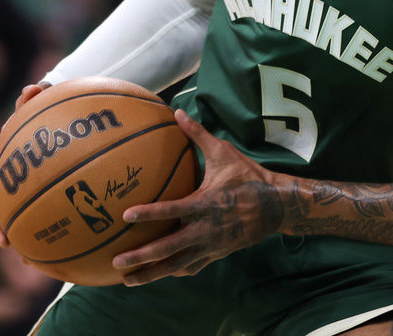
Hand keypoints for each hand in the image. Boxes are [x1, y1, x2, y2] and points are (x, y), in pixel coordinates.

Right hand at [0, 83, 49, 246]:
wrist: (56, 121)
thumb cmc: (44, 113)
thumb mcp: (39, 104)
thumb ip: (35, 97)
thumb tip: (32, 88)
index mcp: (2, 157)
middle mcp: (8, 177)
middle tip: (5, 240)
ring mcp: (21, 189)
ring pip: (15, 216)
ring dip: (18, 236)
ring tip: (26, 258)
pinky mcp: (39, 196)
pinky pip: (38, 216)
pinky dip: (42, 233)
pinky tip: (53, 251)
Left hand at [112, 109, 288, 285]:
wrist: (275, 206)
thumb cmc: (247, 176)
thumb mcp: (224, 153)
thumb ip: (198, 134)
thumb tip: (177, 113)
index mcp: (204, 204)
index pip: (171, 210)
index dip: (149, 214)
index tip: (126, 216)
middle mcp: (205, 228)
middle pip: (168, 248)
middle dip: (141, 257)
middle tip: (117, 261)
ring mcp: (210, 245)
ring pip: (176, 264)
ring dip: (151, 273)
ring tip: (127, 280)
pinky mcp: (216, 253)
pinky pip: (192, 267)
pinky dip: (174, 271)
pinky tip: (160, 275)